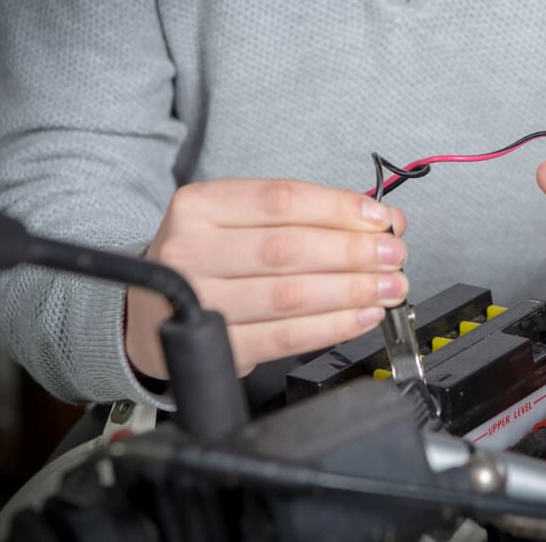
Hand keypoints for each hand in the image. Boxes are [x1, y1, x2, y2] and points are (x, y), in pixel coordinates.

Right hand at [126, 179, 408, 378]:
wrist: (150, 313)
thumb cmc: (209, 259)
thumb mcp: (241, 222)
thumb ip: (307, 217)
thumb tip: (381, 222)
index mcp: (199, 206)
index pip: (282, 200)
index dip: (339, 209)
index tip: (382, 219)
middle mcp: (191, 251)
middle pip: (289, 249)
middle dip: (355, 253)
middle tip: (395, 256)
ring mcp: (200, 302)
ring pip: (291, 295)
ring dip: (352, 292)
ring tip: (389, 287)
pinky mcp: (216, 346)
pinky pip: (285, 337)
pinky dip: (332, 327)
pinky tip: (362, 317)